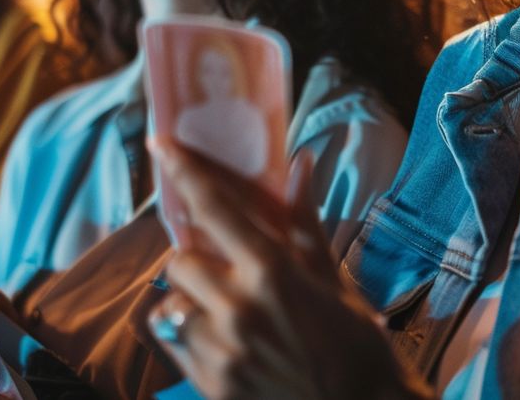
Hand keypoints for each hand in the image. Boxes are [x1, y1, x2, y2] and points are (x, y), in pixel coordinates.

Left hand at [146, 140, 430, 399]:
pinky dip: (189, 337)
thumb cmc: (357, 348)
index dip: (184, 172)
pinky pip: (174, 344)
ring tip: (227, 314)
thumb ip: (304, 224)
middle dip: (197, 261)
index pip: (214, 210)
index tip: (162, 144)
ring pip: (171, 304)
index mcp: (274, 275)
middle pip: (180, 260)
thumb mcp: (335, 283)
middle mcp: (240, 310)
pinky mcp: (211, 386)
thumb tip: (300, 163)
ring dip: (190, 302)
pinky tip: (226, 344)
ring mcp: (221, 352)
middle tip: (225, 272)